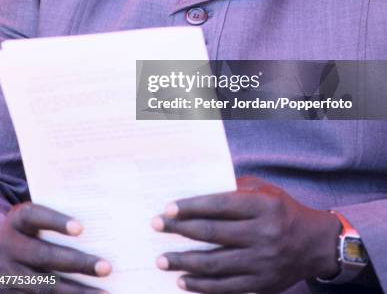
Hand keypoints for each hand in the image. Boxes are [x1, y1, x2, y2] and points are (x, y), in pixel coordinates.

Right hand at [0, 202, 110, 292]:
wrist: (1, 252)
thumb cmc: (33, 228)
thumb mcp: (39, 216)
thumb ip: (61, 216)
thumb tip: (98, 226)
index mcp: (18, 219)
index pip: (35, 216)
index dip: (56, 222)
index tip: (81, 228)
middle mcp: (9, 246)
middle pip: (44, 255)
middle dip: (77, 263)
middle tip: (106, 268)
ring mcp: (8, 273)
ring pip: (43, 285)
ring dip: (75, 291)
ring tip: (102, 292)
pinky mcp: (11, 293)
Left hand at [152, 176, 340, 293]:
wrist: (314, 244)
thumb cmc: (281, 210)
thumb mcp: (265, 191)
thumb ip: (235, 187)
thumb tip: (198, 187)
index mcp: (264, 206)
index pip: (220, 205)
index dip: (192, 207)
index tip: (168, 209)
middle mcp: (264, 233)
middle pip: (213, 233)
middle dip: (180, 230)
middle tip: (156, 227)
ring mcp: (263, 262)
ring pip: (216, 264)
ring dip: (184, 262)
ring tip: (162, 260)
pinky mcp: (262, 284)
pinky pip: (226, 287)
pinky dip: (201, 286)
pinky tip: (183, 281)